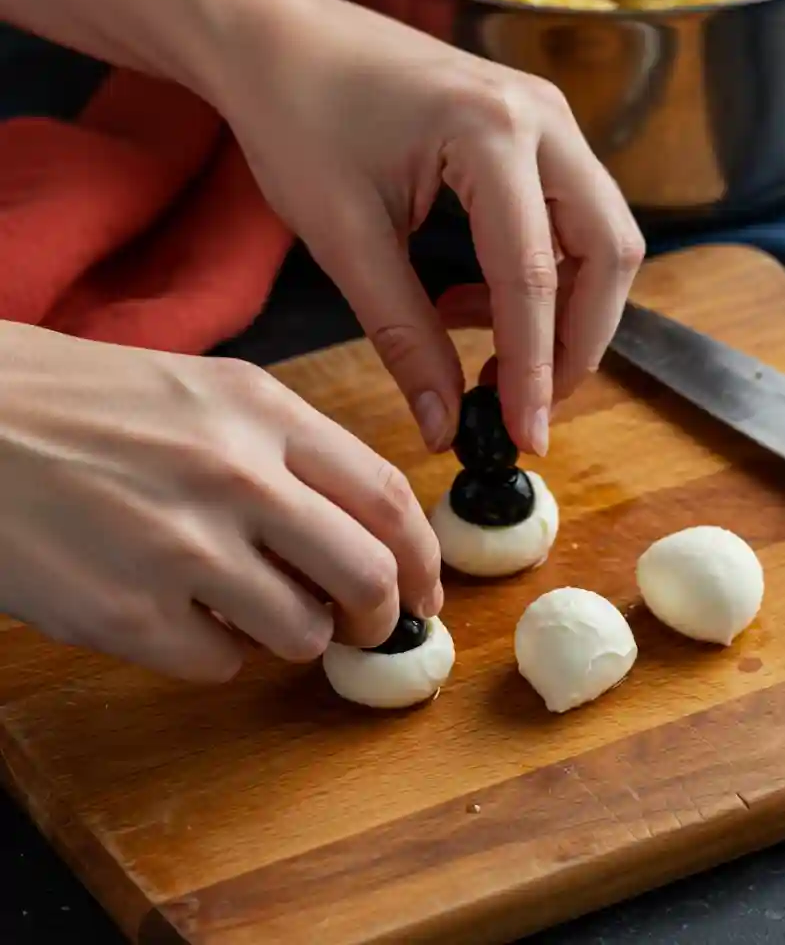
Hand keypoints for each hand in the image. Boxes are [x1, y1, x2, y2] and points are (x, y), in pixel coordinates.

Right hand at [0, 323, 441, 680]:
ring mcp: (182, 548)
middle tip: (364, 626)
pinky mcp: (128, 615)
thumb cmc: (86, 402)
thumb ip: (288, 452)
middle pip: (367, 576)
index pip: (386, 497)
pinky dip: (214, 650)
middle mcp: (236, 476)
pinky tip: (176, 611)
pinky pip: (218, 664)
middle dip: (380, 615)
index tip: (427, 589)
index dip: (422, 557)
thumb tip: (360, 529)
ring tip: (246, 606)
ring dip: (290, 634)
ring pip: (299, 633)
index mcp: (261, 411)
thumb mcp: (205, 392)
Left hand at [212, 0, 644, 456]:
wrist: (282, 40)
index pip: (534, 274)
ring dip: (563, 309)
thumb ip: (403, 334)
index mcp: (490, 131)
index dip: (536, 368)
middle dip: (577, 341)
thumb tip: (443, 423)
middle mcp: (541, 115)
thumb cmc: (298, 119)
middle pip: (608, 251)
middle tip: (525, 403)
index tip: (525, 437)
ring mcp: (547, 114)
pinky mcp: (536, 126)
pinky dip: (543, 273)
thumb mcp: (343, 237)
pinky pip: (572, 214)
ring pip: (601, 234)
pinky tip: (473, 299)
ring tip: (483, 352)